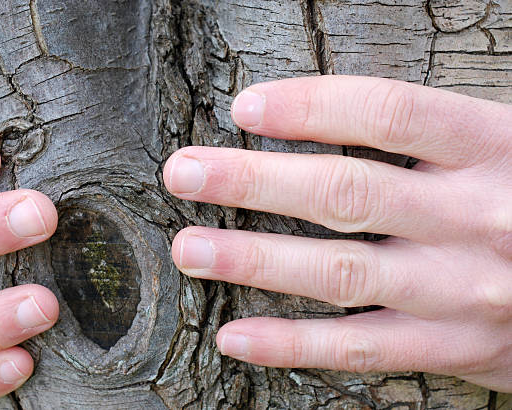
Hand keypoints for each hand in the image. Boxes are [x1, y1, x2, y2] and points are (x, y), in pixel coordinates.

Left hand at [164, 76, 511, 391]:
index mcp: (496, 148)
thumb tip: (323, 115)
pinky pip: (360, 350)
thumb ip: (434, 133)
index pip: (387, 112)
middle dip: (253, 181)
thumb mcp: (508, 145)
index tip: (244, 108)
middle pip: (345, 192)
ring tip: (189, 248)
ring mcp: (460, 290)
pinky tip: (234, 335)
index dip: (310, 106)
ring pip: (339, 273)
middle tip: (184, 172)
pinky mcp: (451, 347)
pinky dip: (291, 345)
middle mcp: (476, 218)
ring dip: (253, 259)